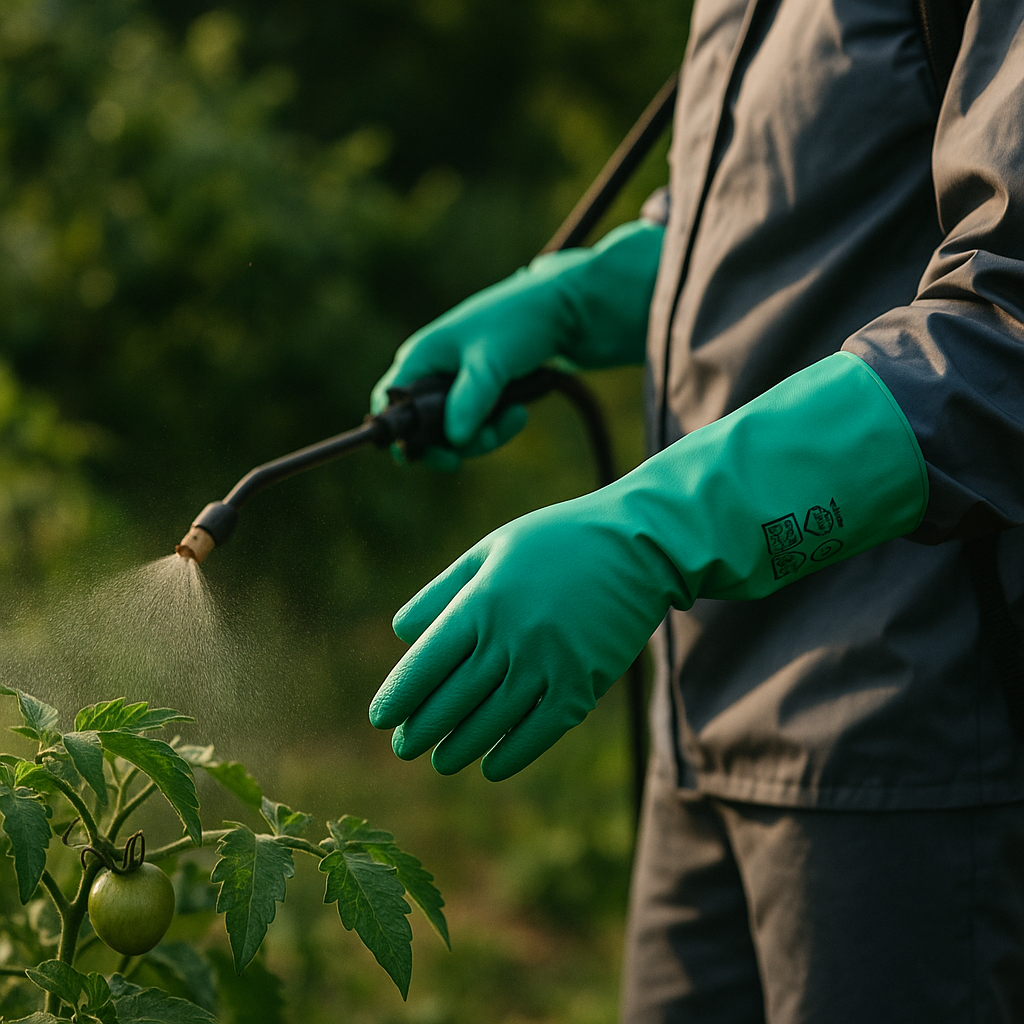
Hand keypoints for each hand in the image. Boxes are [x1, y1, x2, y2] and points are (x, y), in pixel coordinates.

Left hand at [368, 488, 682, 780]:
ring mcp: (548, 665)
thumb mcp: (492, 549)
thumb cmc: (556, 541)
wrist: (637, 544)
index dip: (399, 696)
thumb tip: (403, 634)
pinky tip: (491, 766)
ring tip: (441, 760)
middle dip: (422, 729)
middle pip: (452, 699)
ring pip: (490, 722)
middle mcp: (510, 638)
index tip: (381, 718)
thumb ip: (444, 591)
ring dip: (459, 748)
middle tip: (404, 747)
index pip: (426, 664)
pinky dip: (512, 753)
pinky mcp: (583, 684)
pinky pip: (539, 731)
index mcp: (482, 602)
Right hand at [369, 220, 663, 467]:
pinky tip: (520, 412)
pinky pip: (477, 425)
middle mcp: (431, 373)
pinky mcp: (478, 393)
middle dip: (459, 441)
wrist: (563, 310)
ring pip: (455, 433)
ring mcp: (454, 384)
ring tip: (517, 416)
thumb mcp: (493, 361)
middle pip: (425, 429)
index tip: (442, 457)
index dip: (405, 437)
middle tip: (489, 438)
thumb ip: (471, 399)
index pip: (390, 404)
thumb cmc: (519, 322)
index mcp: (421, 357)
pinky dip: (497, 427)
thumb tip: (454, 441)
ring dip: (486, 435)